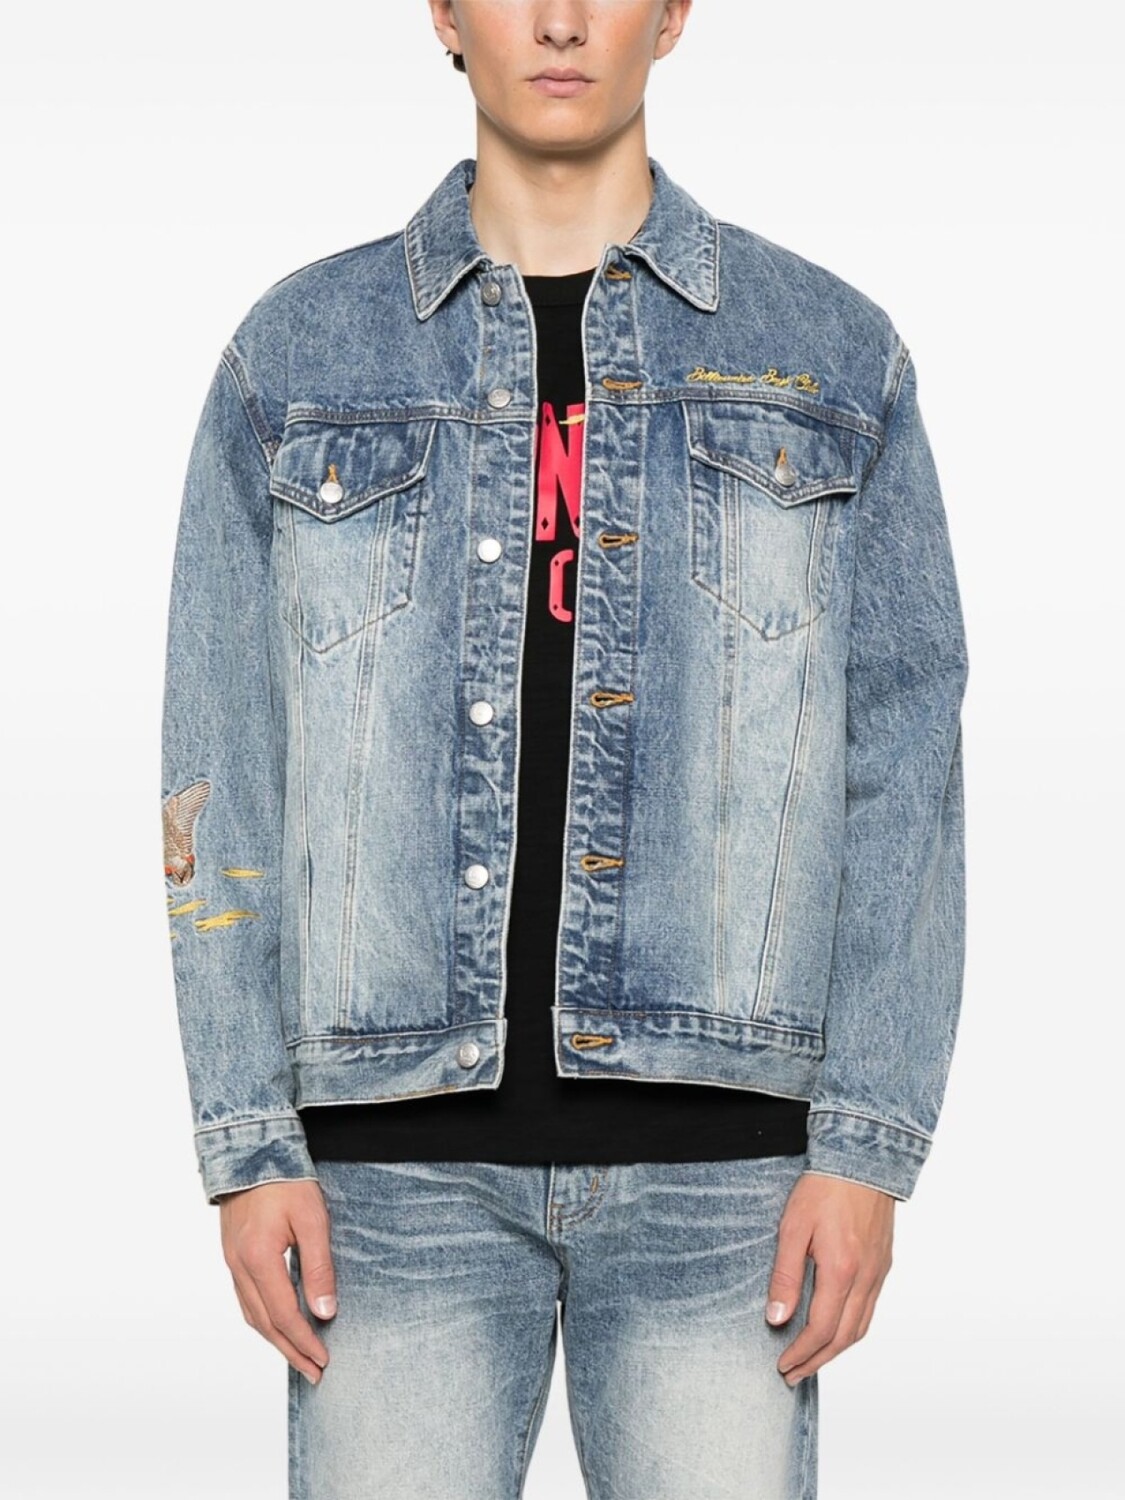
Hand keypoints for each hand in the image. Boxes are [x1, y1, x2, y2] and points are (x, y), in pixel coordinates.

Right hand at [219, 1179, 337, 1384]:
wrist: (252, 1150)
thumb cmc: (286, 1180)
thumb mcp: (313, 1218)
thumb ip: (318, 1266)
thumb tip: (325, 1311)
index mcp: (258, 1258)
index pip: (283, 1315)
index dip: (304, 1341)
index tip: (324, 1360)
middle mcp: (239, 1265)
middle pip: (264, 1323)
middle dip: (291, 1351)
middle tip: (314, 1373)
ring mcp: (232, 1261)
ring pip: (252, 1314)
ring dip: (275, 1340)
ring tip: (299, 1356)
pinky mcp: (233, 1254)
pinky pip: (246, 1298)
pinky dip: (263, 1319)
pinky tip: (278, 1324)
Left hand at [765, 1171, 894, 1384]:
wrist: (862, 1159)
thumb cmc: (823, 1188)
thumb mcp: (792, 1228)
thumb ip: (785, 1275)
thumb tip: (776, 1318)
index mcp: (841, 1271)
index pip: (821, 1330)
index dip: (801, 1353)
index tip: (783, 1365)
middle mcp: (866, 1278)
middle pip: (843, 1338)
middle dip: (817, 1361)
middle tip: (794, 1374)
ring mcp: (878, 1272)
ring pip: (860, 1327)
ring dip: (836, 1350)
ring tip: (812, 1359)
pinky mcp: (883, 1264)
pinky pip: (869, 1309)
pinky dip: (851, 1329)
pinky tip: (835, 1328)